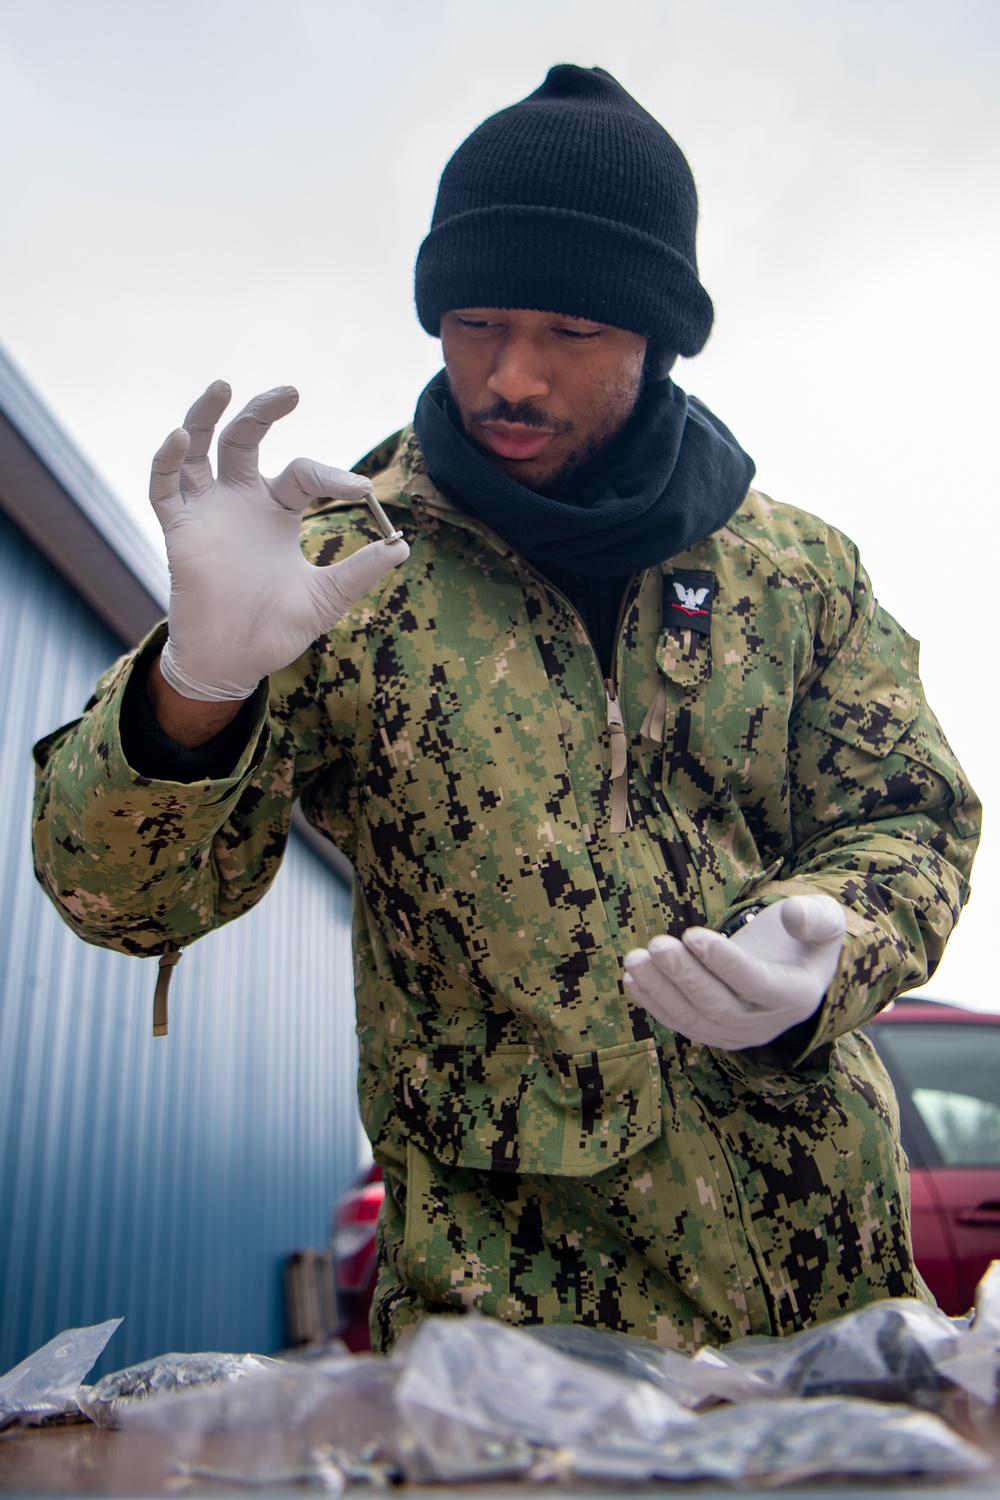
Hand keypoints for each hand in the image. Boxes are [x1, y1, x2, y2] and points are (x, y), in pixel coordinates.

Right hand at [150, 382, 408, 700]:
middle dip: (263, 411)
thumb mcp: (326, 597)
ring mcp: (207, 512)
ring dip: (204, 416)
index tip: (364, 492)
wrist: (234, 663)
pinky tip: (179, 439)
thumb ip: (359, 571)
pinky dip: (167, 461)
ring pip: (199, 449)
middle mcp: (241, 501)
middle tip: (290, 392)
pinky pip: (164, 488)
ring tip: (223, 387)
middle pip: (245, 439)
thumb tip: (402, 546)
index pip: (304, 473)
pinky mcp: (179, 531)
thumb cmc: (277, 628)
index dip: (333, 477)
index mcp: (278, 510)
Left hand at [622, 895, 845, 1049]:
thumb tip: (795, 916)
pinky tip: (632, 979)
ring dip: (659, 991)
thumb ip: (815, 917)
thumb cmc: (806, 938)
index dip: (723, 961)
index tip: (693, 934)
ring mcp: (736, 1034)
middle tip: (656, 945)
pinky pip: (679, 1023)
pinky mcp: (712, 1033)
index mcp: (795, 995)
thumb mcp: (826, 920)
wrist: (795, 969)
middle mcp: (765, 1024)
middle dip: (683, 976)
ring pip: (693, 1019)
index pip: (755, 983)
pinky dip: (653, 1003)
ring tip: (635, 959)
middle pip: (718, 1005)